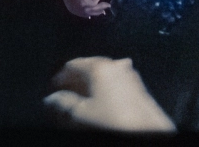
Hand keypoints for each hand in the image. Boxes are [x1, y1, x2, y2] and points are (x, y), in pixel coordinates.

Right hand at [43, 57, 175, 131]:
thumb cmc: (116, 122)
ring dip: (92, 86)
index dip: (61, 76)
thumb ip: (62, 103)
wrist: (147, 133)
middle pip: (89, 69)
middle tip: (66, 93)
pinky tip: (103, 104)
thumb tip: (51, 100)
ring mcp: (130, 76)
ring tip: (84, 101)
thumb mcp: (81, 113)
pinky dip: (106, 90)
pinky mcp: (140, 89)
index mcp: (99, 66)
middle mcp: (116, 66)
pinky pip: (117, 84)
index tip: (55, 86)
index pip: (73, 64)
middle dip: (77, 81)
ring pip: (104, 77)